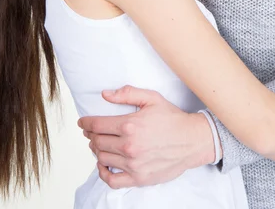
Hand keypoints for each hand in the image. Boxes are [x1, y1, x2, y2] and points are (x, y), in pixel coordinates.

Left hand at [78, 85, 214, 188]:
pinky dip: (103, 173)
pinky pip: (112, 180)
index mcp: (130, 125)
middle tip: (90, 132)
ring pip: (102, 158)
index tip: (82, 122)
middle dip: (90, 135)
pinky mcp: (139, 178)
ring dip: (96, 150)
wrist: (192, 140)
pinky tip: (103, 164)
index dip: (86, 123)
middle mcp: (129, 146)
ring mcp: (133, 164)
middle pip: (97, 141)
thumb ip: (127, 94)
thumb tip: (105, 94)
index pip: (97, 125)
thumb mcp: (151, 98)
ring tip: (98, 144)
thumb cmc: (172, 118)